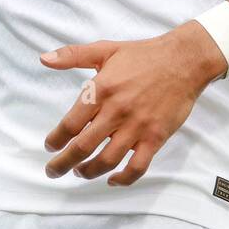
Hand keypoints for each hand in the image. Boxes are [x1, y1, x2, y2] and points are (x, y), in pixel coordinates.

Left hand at [40, 22, 226, 185]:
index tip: (50, 146)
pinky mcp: (155, 137)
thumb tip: (44, 59)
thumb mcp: (105, 49)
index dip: (56, 140)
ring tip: (80, 172)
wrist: (183, 61)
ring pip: (107, 160)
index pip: (70, 124)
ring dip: (88, 172)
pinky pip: (137, 166)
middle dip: (62, 164)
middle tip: (52, 171)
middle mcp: (116, 111)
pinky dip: (123, 179)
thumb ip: (73, 55)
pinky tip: (112, 180)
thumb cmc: (143, 55)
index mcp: (101, 90)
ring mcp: (137, 127)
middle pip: (83, 147)